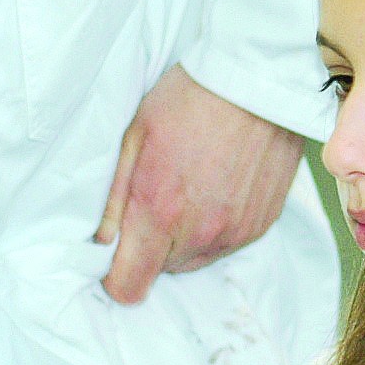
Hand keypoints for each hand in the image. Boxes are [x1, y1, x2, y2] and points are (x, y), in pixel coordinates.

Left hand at [97, 67, 304, 303]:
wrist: (256, 78)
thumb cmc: (189, 99)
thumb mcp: (134, 137)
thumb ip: (112, 199)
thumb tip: (101, 242)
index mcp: (160, 211)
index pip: (129, 286)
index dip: (117, 276)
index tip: (117, 253)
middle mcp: (201, 232)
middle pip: (163, 272)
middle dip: (153, 247)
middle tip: (157, 198)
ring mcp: (236, 232)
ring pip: (196, 260)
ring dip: (186, 238)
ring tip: (190, 188)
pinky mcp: (263, 224)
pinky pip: (228, 245)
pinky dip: (218, 227)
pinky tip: (217, 187)